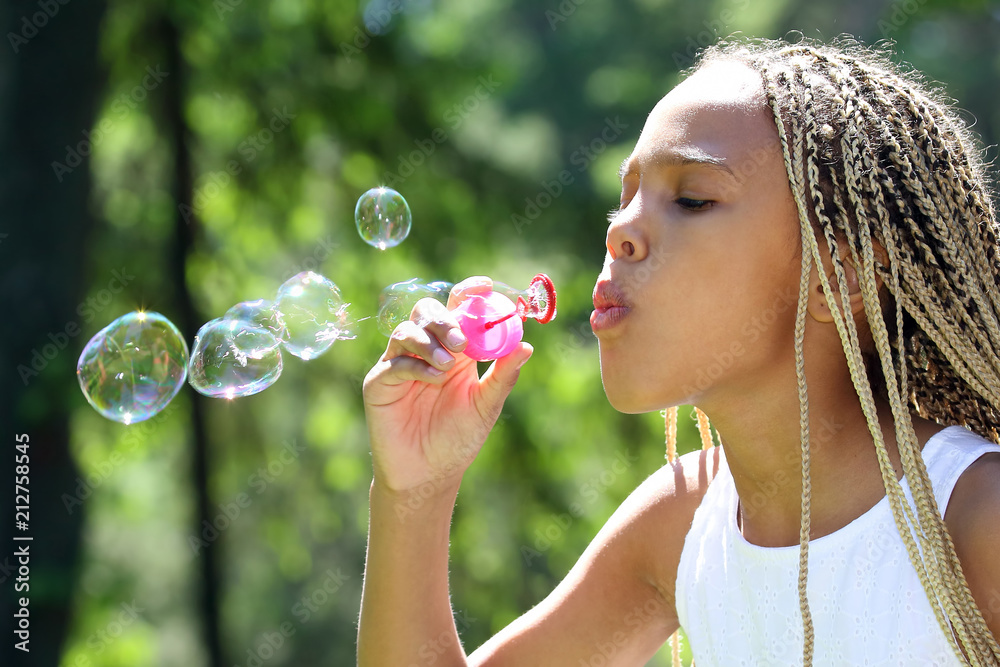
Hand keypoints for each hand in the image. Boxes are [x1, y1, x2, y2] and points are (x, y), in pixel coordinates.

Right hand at [363, 277, 532, 493]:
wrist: (428, 474)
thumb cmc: (458, 439)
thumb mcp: (486, 405)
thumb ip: (503, 375)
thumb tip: (526, 346)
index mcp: (454, 350)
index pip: (458, 310)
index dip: (468, 293)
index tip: (484, 285)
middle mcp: (426, 350)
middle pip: (428, 311)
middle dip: (446, 320)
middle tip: (463, 342)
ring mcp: (400, 363)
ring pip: (407, 330)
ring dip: (430, 341)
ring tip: (447, 366)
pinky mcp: (380, 382)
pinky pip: (395, 361)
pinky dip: (415, 365)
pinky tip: (431, 380)